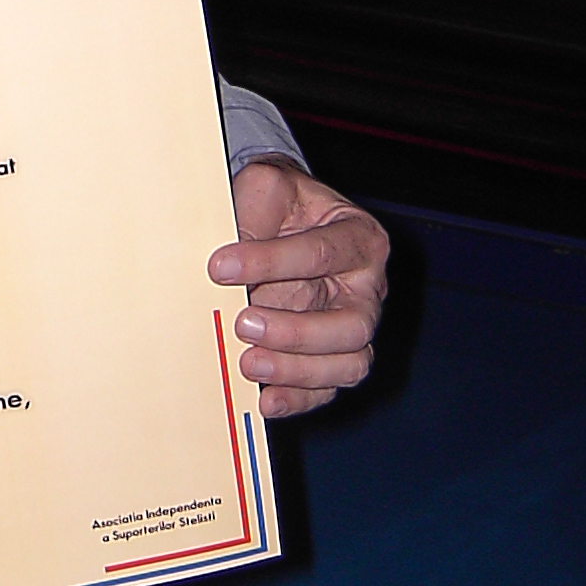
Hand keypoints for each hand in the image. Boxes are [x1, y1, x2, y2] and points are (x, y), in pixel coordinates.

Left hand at [209, 162, 387, 419]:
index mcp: (359, 238)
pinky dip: (298, 399)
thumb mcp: (267, 187)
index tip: (219, 266)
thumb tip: (226, 261)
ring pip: (348, 364)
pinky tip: (264, 399)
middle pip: (353, 325)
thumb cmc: (279, 204)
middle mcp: (367, 288)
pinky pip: (327, 388)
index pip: (323, 254)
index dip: (271, 262)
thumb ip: (254, 210)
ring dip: (297, 370)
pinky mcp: (334, 358)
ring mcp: (355, 327)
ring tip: (248, 362)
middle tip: (243, 323)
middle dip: (296, 331)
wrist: (282, 219)